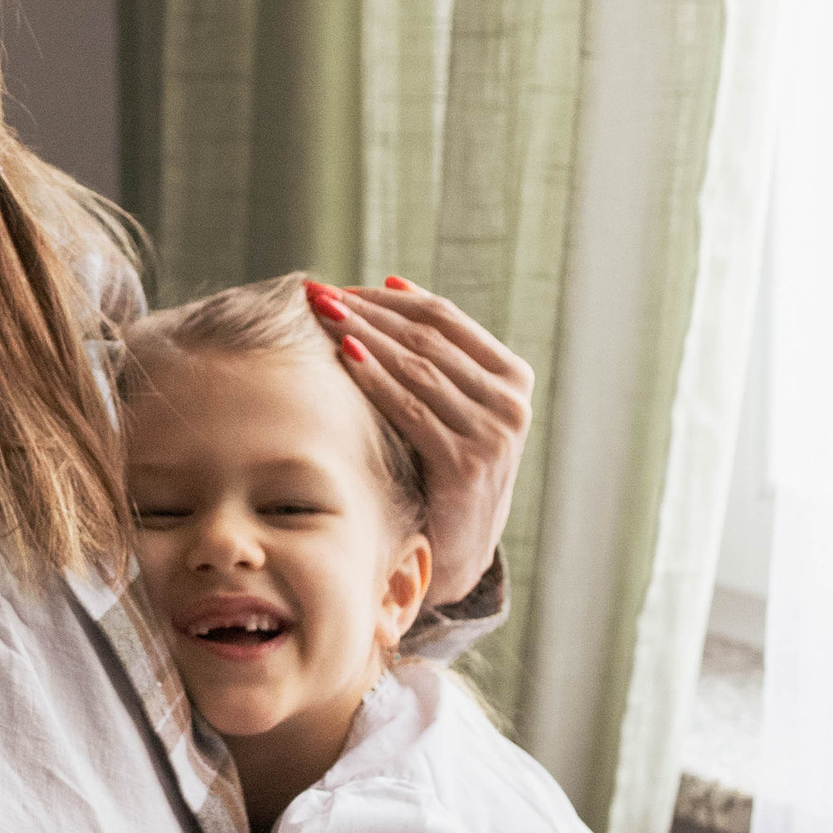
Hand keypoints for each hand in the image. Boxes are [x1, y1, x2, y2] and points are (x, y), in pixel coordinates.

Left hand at [303, 279, 531, 612]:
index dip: (390, 299)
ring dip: (364, 336)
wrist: (457, 548)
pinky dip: (374, 378)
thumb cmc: (443, 468)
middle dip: (368, 312)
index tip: (344, 288)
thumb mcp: (450, 405)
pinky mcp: (465, 465)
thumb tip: (391, 284)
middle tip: (319, 292)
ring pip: (418, 367)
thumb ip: (434, 355)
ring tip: (321, 315)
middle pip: (428, 337)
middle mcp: (510, 403)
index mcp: (513, 377)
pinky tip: (341, 357)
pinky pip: (410, 409)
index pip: (446, 318)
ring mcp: (493, 435)